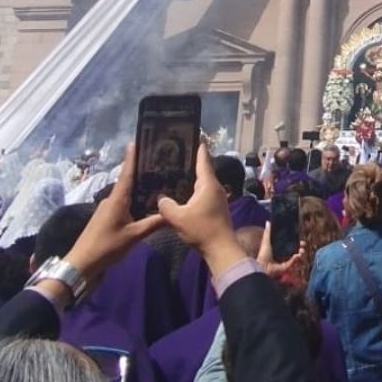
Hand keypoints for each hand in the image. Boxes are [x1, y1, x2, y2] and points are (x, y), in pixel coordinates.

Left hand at [65, 141, 166, 286]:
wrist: (82, 265)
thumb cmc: (106, 246)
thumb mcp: (133, 236)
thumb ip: (152, 224)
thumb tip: (171, 214)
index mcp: (116, 200)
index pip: (126, 174)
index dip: (131, 158)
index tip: (135, 142)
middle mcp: (111, 201)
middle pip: (128, 183)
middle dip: (141, 174)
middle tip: (159, 165)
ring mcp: (108, 211)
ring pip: (127, 197)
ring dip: (139, 191)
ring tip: (158, 185)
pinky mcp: (107, 221)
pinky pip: (124, 207)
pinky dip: (135, 204)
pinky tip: (146, 207)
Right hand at [157, 142, 241, 277]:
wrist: (221, 250)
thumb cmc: (202, 230)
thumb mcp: (178, 218)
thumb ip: (166, 206)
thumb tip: (160, 199)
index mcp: (208, 183)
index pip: (203, 158)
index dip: (198, 144)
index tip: (194, 131)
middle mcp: (214, 187)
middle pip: (202, 168)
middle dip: (190, 160)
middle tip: (175, 152)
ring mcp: (216, 197)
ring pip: (202, 181)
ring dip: (190, 176)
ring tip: (174, 171)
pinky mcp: (215, 207)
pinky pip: (202, 192)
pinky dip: (192, 189)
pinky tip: (181, 192)